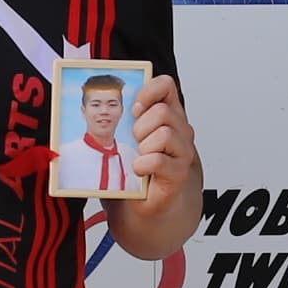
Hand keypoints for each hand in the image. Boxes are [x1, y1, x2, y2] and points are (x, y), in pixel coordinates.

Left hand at [127, 74, 195, 195]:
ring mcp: (182, 151)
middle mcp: (180, 130)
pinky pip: (159, 160)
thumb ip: (126, 117)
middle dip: (141, 126)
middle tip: (135, 140)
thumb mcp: (130, 135)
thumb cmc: (137, 166)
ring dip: (144, 146)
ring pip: (165, 134)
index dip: (149, 91)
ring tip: (139, 156)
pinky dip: (143, 165)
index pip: (166, 86)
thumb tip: (104, 104)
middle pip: (164, 112)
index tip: (135, 108)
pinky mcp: (179, 172)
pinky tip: (140, 169)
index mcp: (169, 114)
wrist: (143, 201)